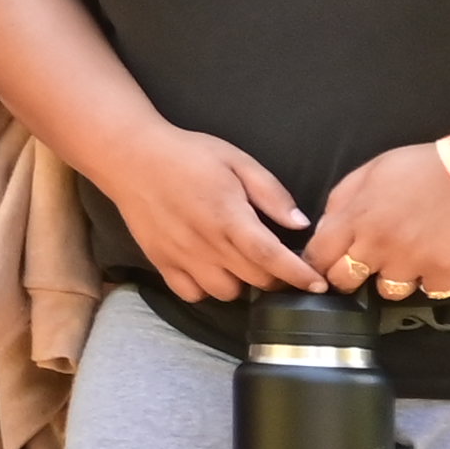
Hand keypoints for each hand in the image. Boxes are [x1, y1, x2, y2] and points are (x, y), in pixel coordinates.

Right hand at [94, 119, 323, 306]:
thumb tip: (300, 224)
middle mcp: (206, 243)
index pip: (271, 257)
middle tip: (280, 262)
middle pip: (255, 279)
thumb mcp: (237, 161)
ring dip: (242, 283)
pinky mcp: (161, 262)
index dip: (299, 275)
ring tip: (242, 263)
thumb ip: (271, 194)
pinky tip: (211, 268)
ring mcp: (181, 256)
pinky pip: (192, 293)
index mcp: (229, 216)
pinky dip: (207, 288)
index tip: (318, 283)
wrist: (130, 157)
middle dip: (277, 277)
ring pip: (226, 292)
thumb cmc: (188, 155)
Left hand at [301, 144, 449, 308]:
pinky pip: (428, 291)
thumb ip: (343, 200)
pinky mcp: (444, 274)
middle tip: (365, 265)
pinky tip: (438, 260)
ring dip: (393, 279)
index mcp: (356, 217)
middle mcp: (378, 245)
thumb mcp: (373, 170)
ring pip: (387, 291)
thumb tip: (325, 228)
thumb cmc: (428, 166)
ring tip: (408, 259)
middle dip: (350, 276)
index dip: (319, 262)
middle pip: (344, 281)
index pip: (317, 256)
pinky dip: (433, 280)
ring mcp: (411, 262)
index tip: (327, 263)